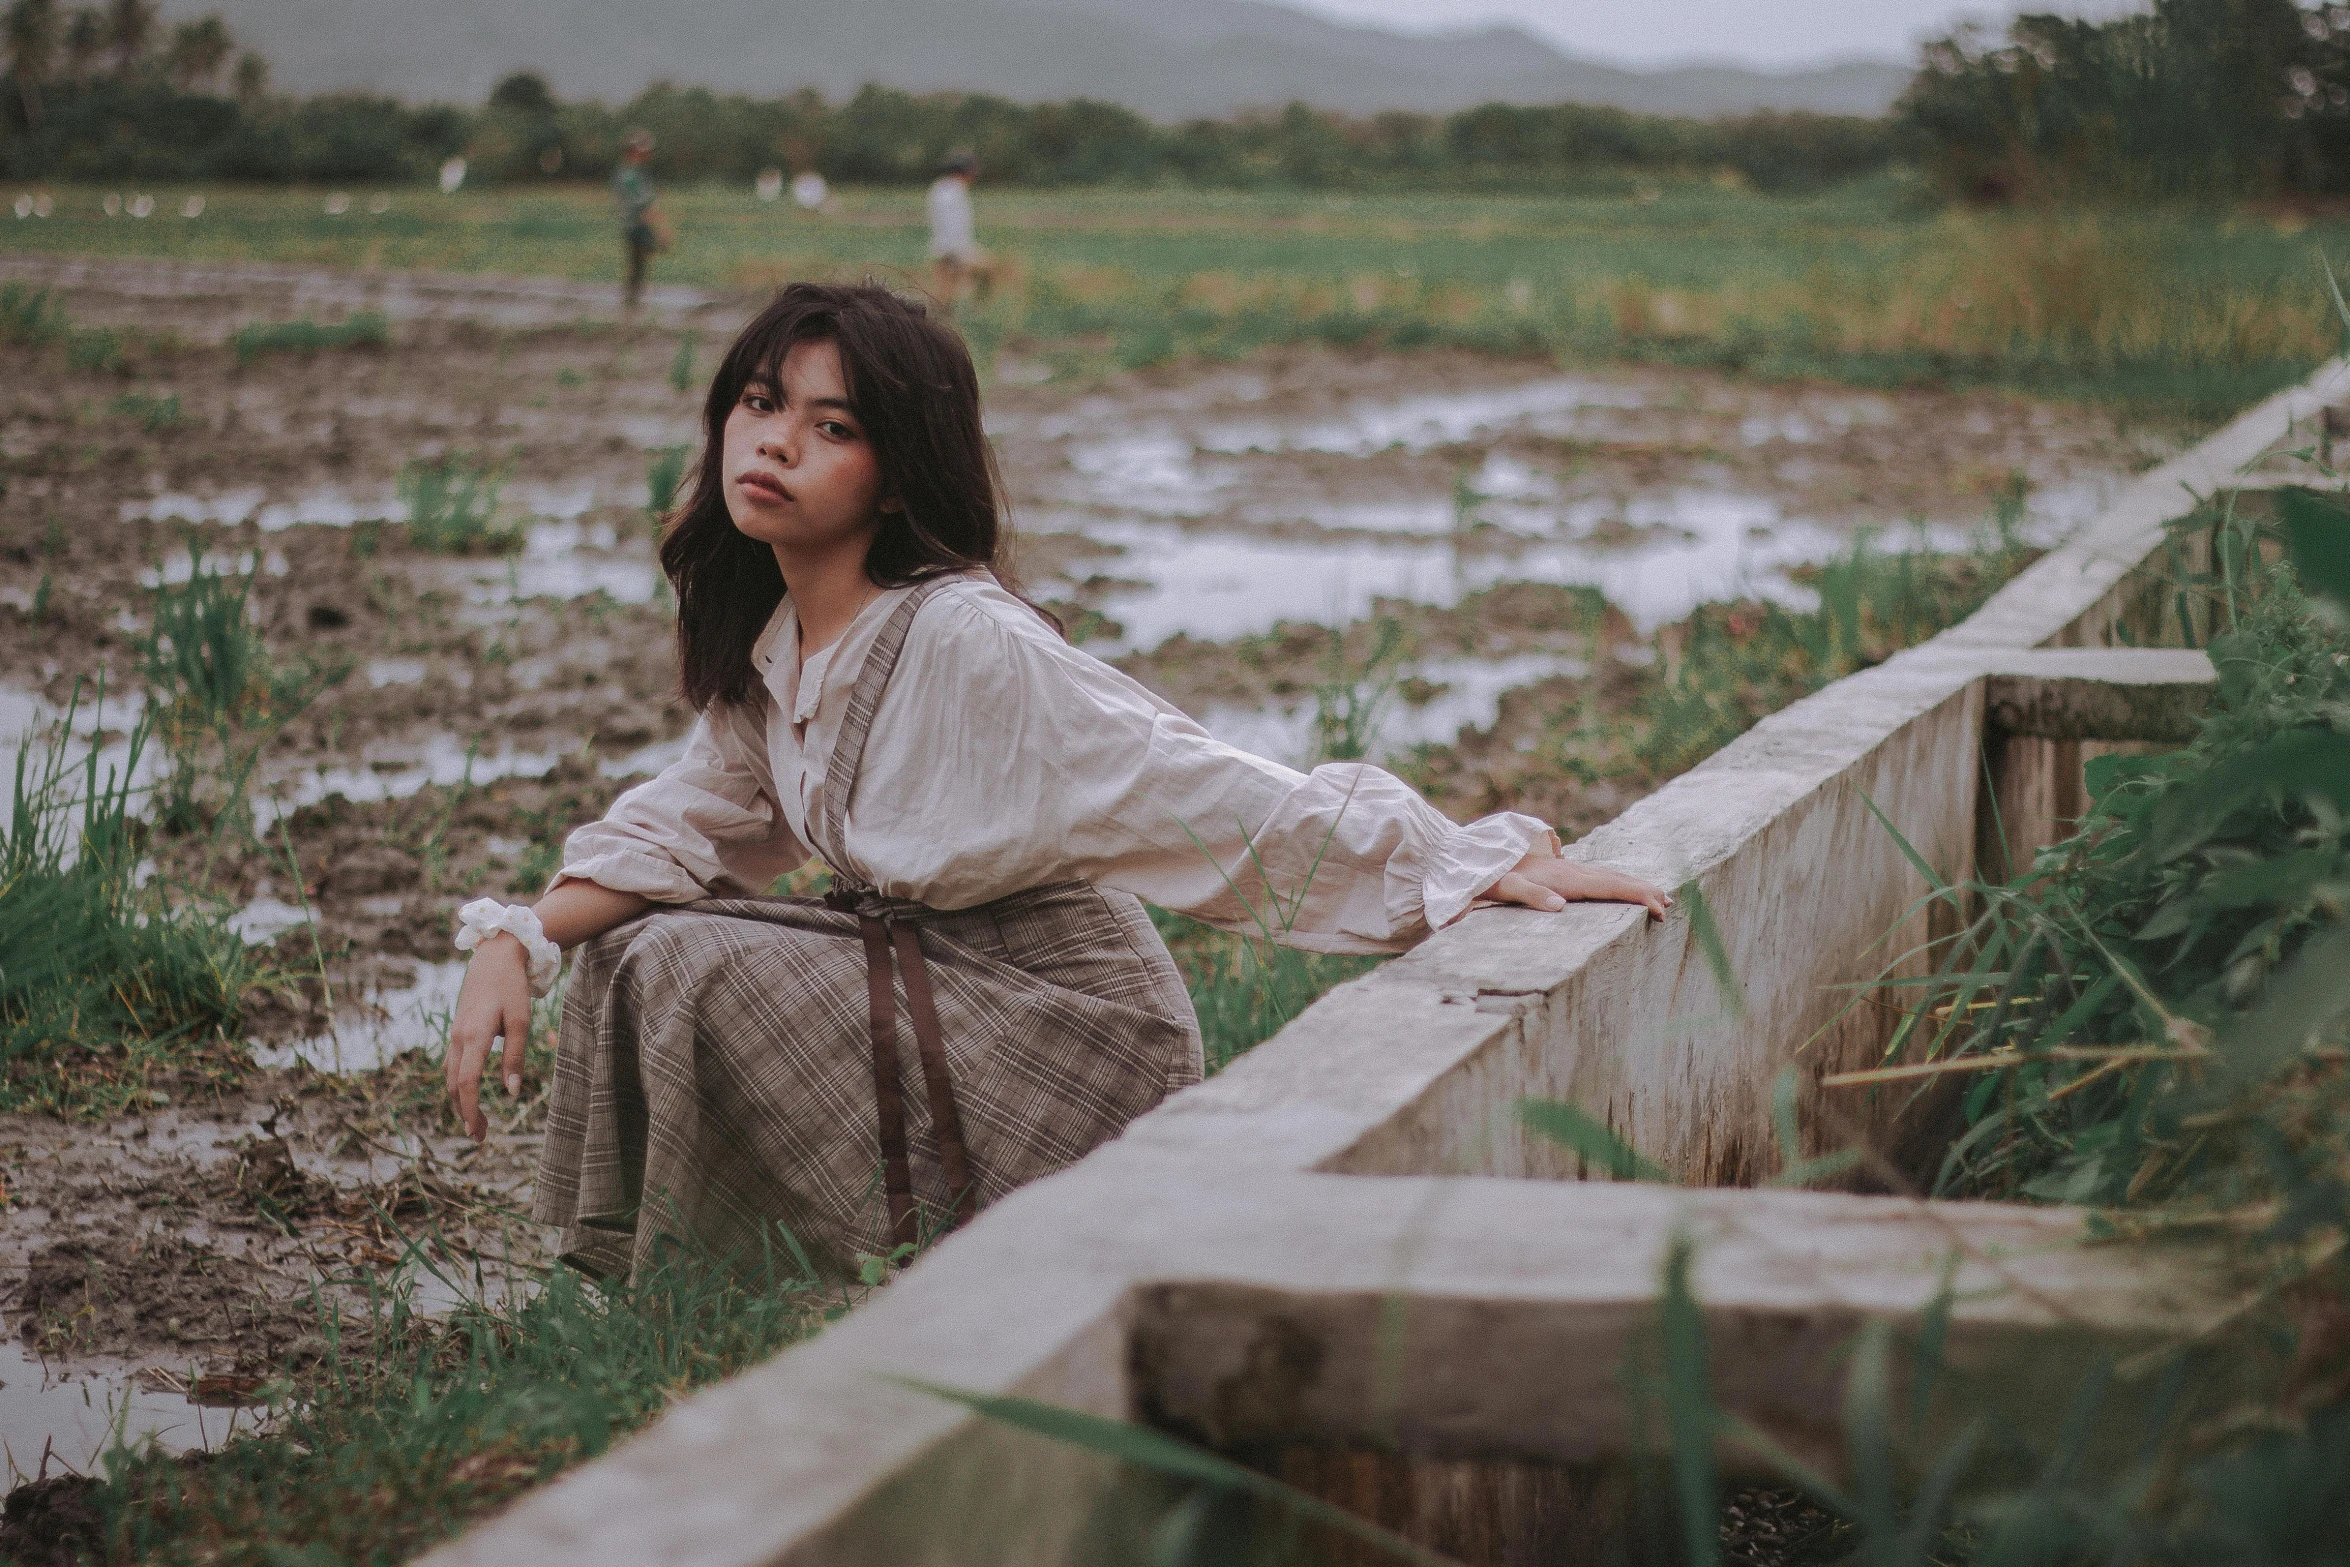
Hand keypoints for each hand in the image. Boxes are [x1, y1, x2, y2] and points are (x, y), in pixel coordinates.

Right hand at [447, 933, 531, 1139]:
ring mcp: (455, 1034)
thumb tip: (511, 1091)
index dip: (471, 1110)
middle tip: (479, 1137)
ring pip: (450, 1076)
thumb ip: (514, 1056)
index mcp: (473, 1036)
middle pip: (454, 1085)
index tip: (477, 1132)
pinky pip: (453, 1064)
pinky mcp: (458, 1031)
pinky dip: (458, 1084)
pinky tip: (469, 1093)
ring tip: (476, 1122)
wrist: (494, 956)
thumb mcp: (520, 1021)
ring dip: (460, 1101)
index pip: (467, 1083)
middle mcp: (458, 1038)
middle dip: (464, 1113)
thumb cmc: (511, 987)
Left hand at [1483, 852, 1674, 921]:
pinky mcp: (1564, 874)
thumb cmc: (1492, 878)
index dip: (1636, 895)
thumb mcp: (1506, 888)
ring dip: (1634, 886)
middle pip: (1616, 880)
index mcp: (1565, 878)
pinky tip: (1624, 889)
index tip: (1658, 907)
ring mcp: (1569, 871)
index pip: (1608, 887)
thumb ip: (1530, 895)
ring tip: (1659, 896)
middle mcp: (1572, 872)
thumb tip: (1559, 907)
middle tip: (1671, 904)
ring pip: (1610, 877)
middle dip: (1645, 890)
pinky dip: (1618, 884)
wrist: (1478, 858)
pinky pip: (1599, 879)